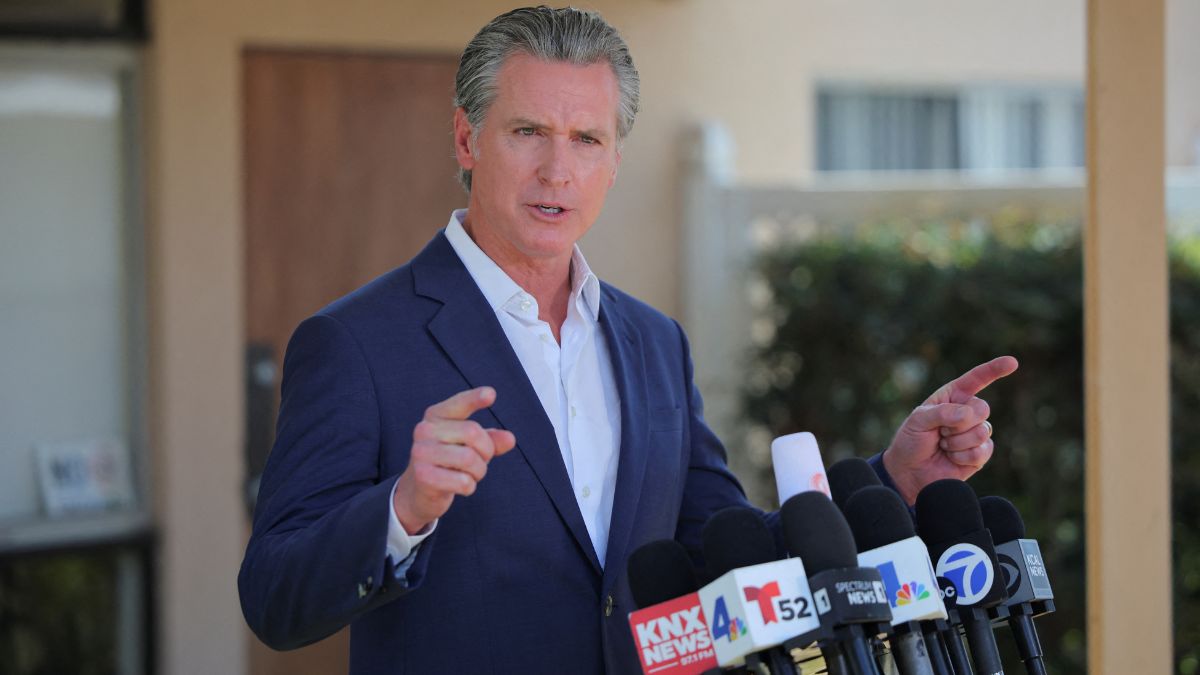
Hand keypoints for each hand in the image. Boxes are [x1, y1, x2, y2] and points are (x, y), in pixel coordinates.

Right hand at [393, 386, 515, 533]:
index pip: (459, 404)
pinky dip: (469, 487)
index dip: (475, 398)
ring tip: (470, 475)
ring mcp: (421, 452)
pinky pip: (463, 482)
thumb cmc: (449, 462)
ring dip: (479, 472)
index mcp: (436, 415)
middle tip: (480, 462)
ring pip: (470, 459)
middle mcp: (425, 429)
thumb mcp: (470, 446)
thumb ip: (490, 440)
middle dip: (486, 452)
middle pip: (473, 433)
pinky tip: (460, 486)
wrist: (419, 491)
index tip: (491, 394)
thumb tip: (510, 439)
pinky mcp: (423, 476)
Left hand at [882, 356, 1018, 503]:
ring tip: (943, 444)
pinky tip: (951, 458)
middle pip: (982, 408)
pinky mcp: (980, 454)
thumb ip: (941, 413)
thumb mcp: (917, 420)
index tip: (1012, 362)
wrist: (909, 471)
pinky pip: (982, 451)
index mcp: (952, 396)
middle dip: (958, 423)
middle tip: (939, 431)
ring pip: (982, 431)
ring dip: (957, 442)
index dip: (994, 370)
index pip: (976, 379)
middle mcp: (967, 412)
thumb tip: (968, 415)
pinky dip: (962, 456)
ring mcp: (975, 433)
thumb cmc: (911, 440)